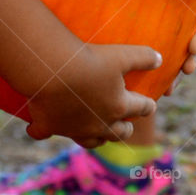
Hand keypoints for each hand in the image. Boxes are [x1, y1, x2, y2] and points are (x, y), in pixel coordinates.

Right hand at [24, 43, 159, 147]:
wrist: (51, 69)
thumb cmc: (88, 59)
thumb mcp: (121, 54)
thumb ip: (143, 57)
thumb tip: (160, 59)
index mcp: (119, 106)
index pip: (141, 108)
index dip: (148, 106)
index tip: (150, 104)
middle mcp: (99, 123)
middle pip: (118, 133)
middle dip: (125, 129)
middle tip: (126, 124)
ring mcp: (73, 128)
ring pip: (89, 141)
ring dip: (95, 138)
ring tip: (96, 133)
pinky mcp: (48, 126)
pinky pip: (42, 133)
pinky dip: (39, 131)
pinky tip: (35, 129)